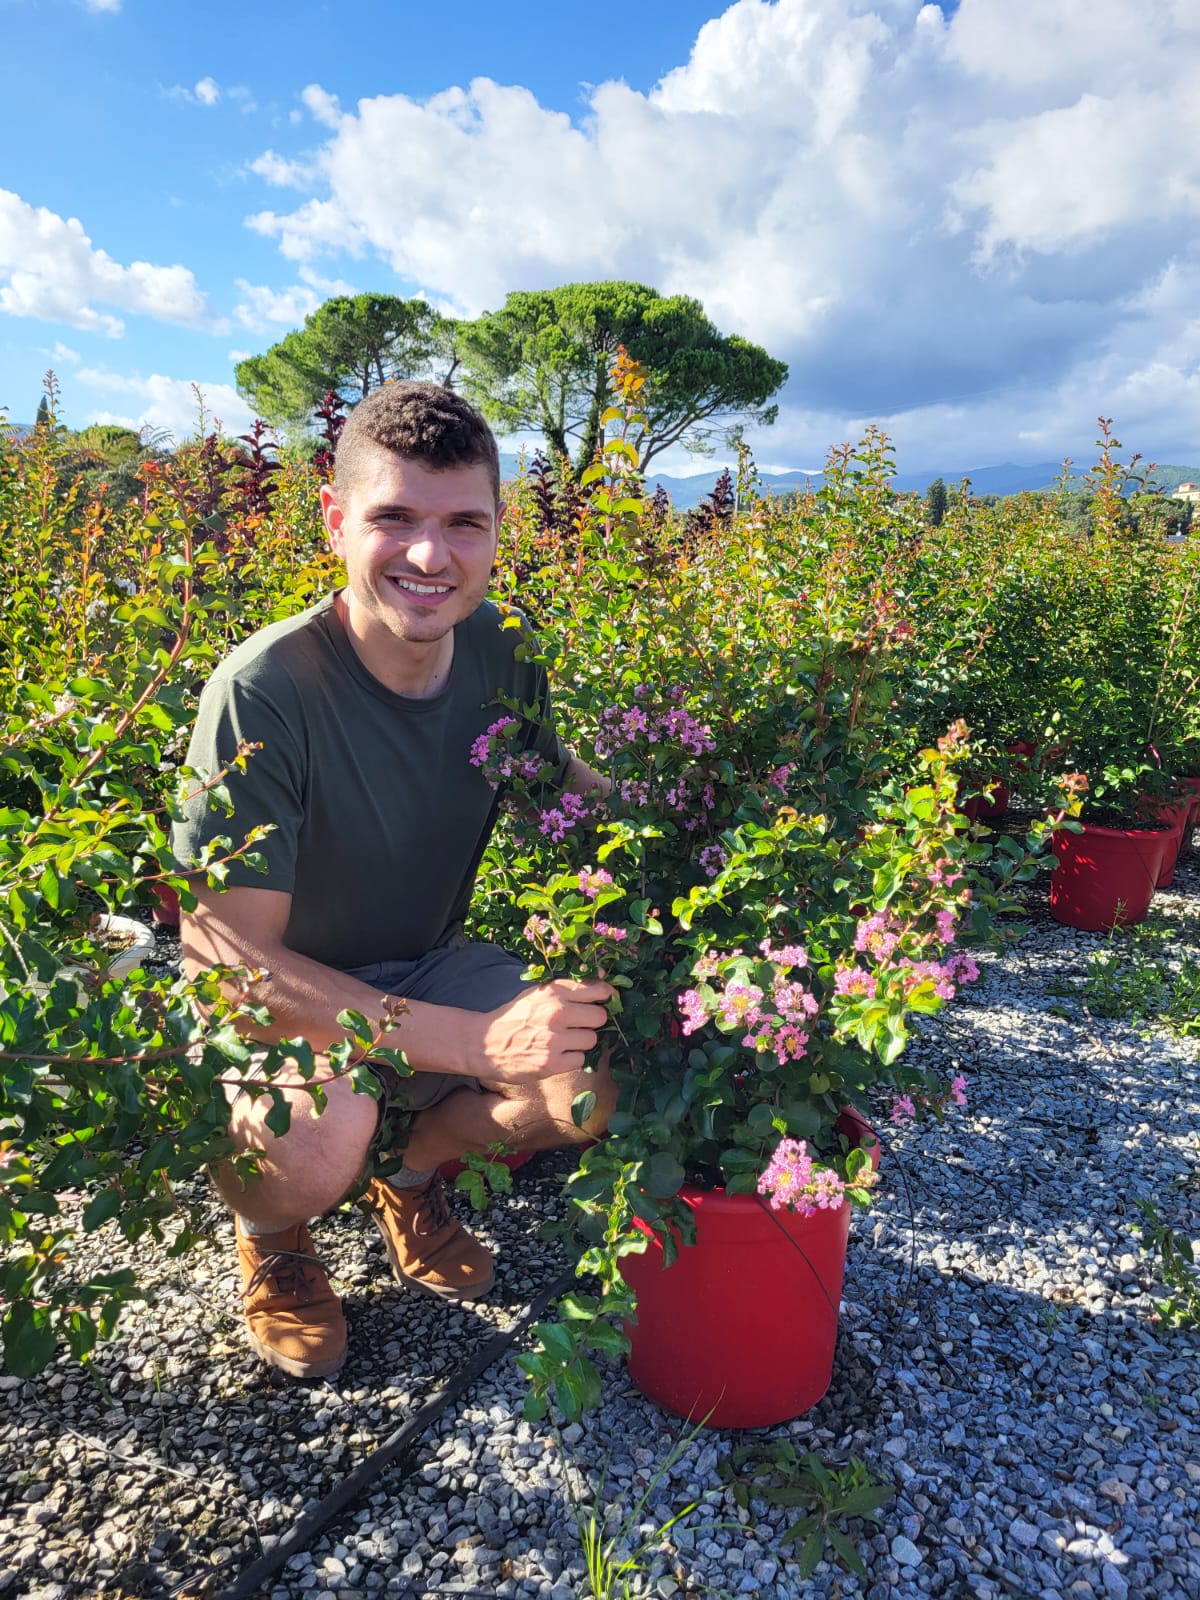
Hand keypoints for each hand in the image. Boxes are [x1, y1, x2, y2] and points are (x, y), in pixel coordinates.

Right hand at [477, 978, 612, 1081]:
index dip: (606, 996)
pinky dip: (571, 1059)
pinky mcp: (551, 1063)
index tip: (606, 1001)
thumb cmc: (514, 1017)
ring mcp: (554, 1039)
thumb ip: (566, 990)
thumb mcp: (537, 994)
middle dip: (591, 1022)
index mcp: (553, 992)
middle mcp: (556, 1013)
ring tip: (562, 1041)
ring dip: (581, 1042)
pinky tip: (556, 1055)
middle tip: (577, 1026)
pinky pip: (580, 1059)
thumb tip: (603, 983)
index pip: (597, 989)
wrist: (483, 1043)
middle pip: (600, 1017)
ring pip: (592, 1040)